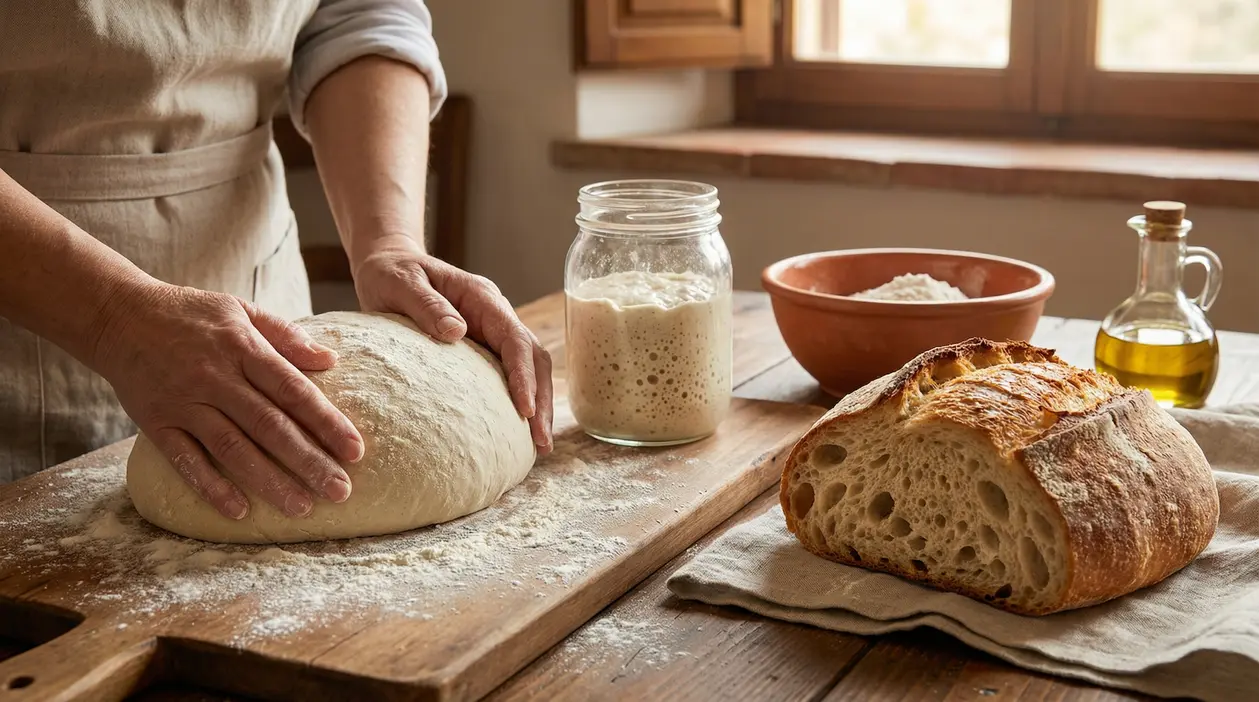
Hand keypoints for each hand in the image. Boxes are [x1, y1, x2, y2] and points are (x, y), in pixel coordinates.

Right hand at [92, 282, 364, 518]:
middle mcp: (217, 378)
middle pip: (270, 426)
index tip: (356, 451)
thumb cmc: (190, 314)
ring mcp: (185, 403)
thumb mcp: (241, 309)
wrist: (118, 316)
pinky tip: (239, 511)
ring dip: (269, 481)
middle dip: (308, 461)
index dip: (326, 422)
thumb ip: (286, 335)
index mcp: (243, 348)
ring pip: (233, 448)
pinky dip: (211, 486)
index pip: (294, 391)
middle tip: (340, 491)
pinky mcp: (157, 423)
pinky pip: (186, 460)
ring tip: (302, 508)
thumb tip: (331, 360)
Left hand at [352, 236, 553, 453]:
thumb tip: (456, 332)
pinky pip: (508, 375)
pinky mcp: (482, 349)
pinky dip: (518, 402)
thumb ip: (426, 304)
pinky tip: (515, 432)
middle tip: (540, 442)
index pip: (514, 338)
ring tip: (537, 446)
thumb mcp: (400, 283)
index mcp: (482, 298)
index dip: (523, 375)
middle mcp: (495, 315)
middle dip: (541, 399)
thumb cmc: (390, 274)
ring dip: (536, 405)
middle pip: (533, 358)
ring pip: (528, 369)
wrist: (386, 266)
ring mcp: (491, 332)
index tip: (524, 410)